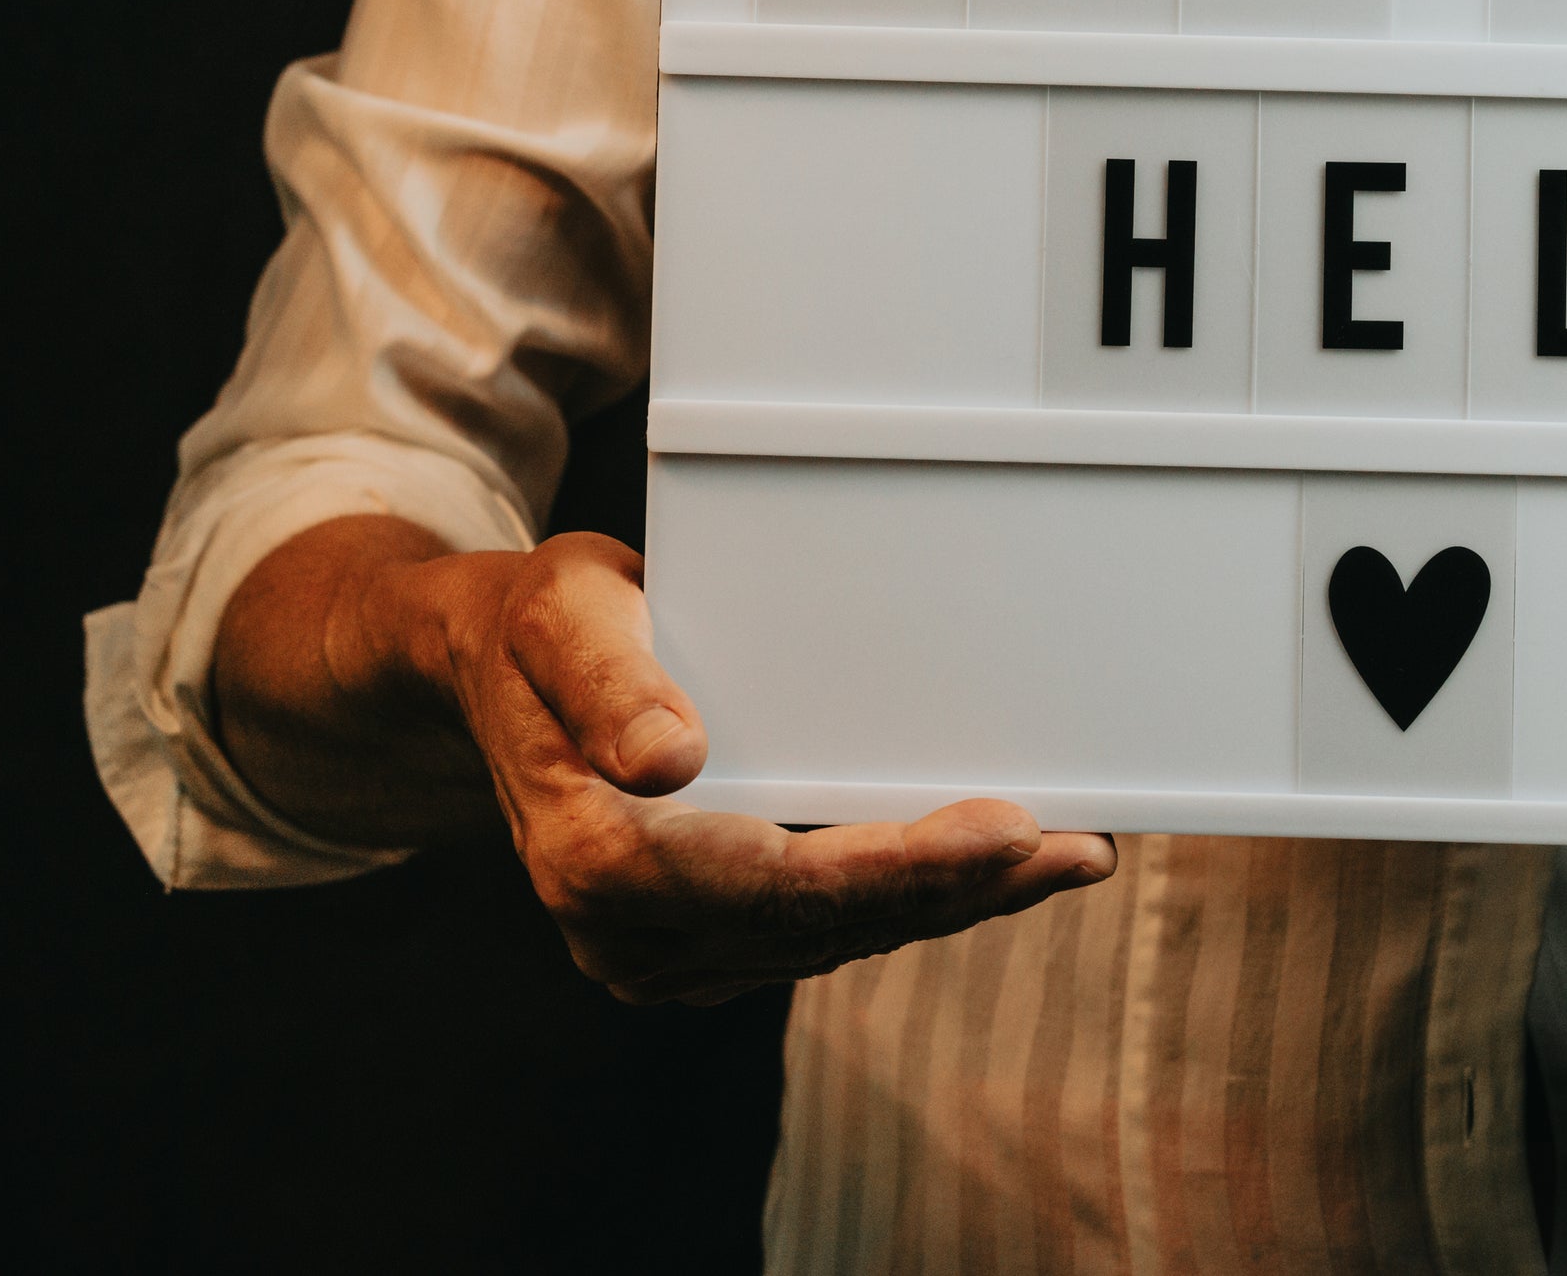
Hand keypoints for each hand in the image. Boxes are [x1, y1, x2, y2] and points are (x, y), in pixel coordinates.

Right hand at [212, 516, 1115, 1003]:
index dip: (900, 866)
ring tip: (1065, 856)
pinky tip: (987, 872)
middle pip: (826, 924)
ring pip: (835, 939)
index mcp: (596, 859)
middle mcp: (627, 931)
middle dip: (960, 889)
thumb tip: (671, 760)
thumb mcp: (563, 615)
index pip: (778, 883)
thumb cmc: (540, 625)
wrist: (489, 670)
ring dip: (953, 902)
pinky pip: (822, 933)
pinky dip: (909, 902)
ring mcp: (664, 950)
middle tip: (1077, 847)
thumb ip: (612, 684)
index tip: (1006, 833)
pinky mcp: (701, 943)